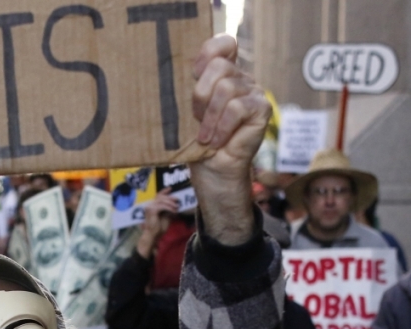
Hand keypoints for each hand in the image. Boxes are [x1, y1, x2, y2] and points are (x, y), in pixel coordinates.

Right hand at [137, 188, 179, 258]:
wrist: (153, 235)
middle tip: (177, 200)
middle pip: (160, 197)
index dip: (164, 191)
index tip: (170, 188)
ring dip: (170, 203)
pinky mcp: (151, 211)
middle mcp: (149, 205)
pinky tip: (173, 211)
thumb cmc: (159, 228)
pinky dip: (169, 208)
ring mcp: (149, 207)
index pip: (158, 196)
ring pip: (161, 201)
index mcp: (152, 206)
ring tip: (177, 207)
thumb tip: (175, 204)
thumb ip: (168, 209)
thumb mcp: (166, 216)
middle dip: (170, 197)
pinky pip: (162, 206)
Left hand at [189, 35, 270, 245]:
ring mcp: (254, 93)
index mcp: (222, 76)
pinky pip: (238, 107)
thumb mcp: (187, 116)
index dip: (209, 52)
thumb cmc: (197, 147)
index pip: (223, 44)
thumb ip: (189, 93)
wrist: (212, 175)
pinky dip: (222, 126)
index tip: (194, 72)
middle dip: (200, 96)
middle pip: (220, 66)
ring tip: (205, 136)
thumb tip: (173, 78)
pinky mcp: (262, 110)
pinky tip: (216, 141)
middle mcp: (241, 80)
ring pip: (227, 87)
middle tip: (196, 120)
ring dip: (209, 117)